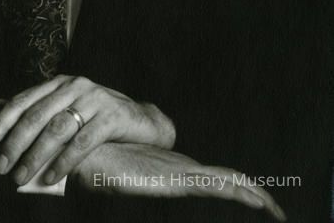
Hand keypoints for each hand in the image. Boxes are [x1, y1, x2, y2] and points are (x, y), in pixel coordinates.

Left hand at [0, 74, 174, 186]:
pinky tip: (52, 176)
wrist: (143, 122)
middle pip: (37, 115)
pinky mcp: (112, 116)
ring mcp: (94, 99)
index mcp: (59, 83)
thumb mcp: (67, 110)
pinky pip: (83, 141)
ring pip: (57, 128)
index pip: (24, 100)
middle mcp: (74, 86)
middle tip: (0, 166)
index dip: (2, 120)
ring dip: (36, 155)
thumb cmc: (97, 119)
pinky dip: (65, 160)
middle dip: (15, 142)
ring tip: (20, 176)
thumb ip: (39, 114)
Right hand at [73, 142, 285, 220]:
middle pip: (226, 178)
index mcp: (172, 169)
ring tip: (273, 209)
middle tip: (277, 210)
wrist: (85, 152)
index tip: (258, 201)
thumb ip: (131, 175)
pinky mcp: (173, 179)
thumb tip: (128, 177)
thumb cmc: (98, 163)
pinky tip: (252, 202)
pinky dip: (235, 192)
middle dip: (253, 192)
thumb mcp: (120, 175)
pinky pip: (211, 186)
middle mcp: (180, 168)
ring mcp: (178, 172)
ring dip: (251, 195)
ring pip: (226, 182)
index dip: (236, 185)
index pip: (212, 177)